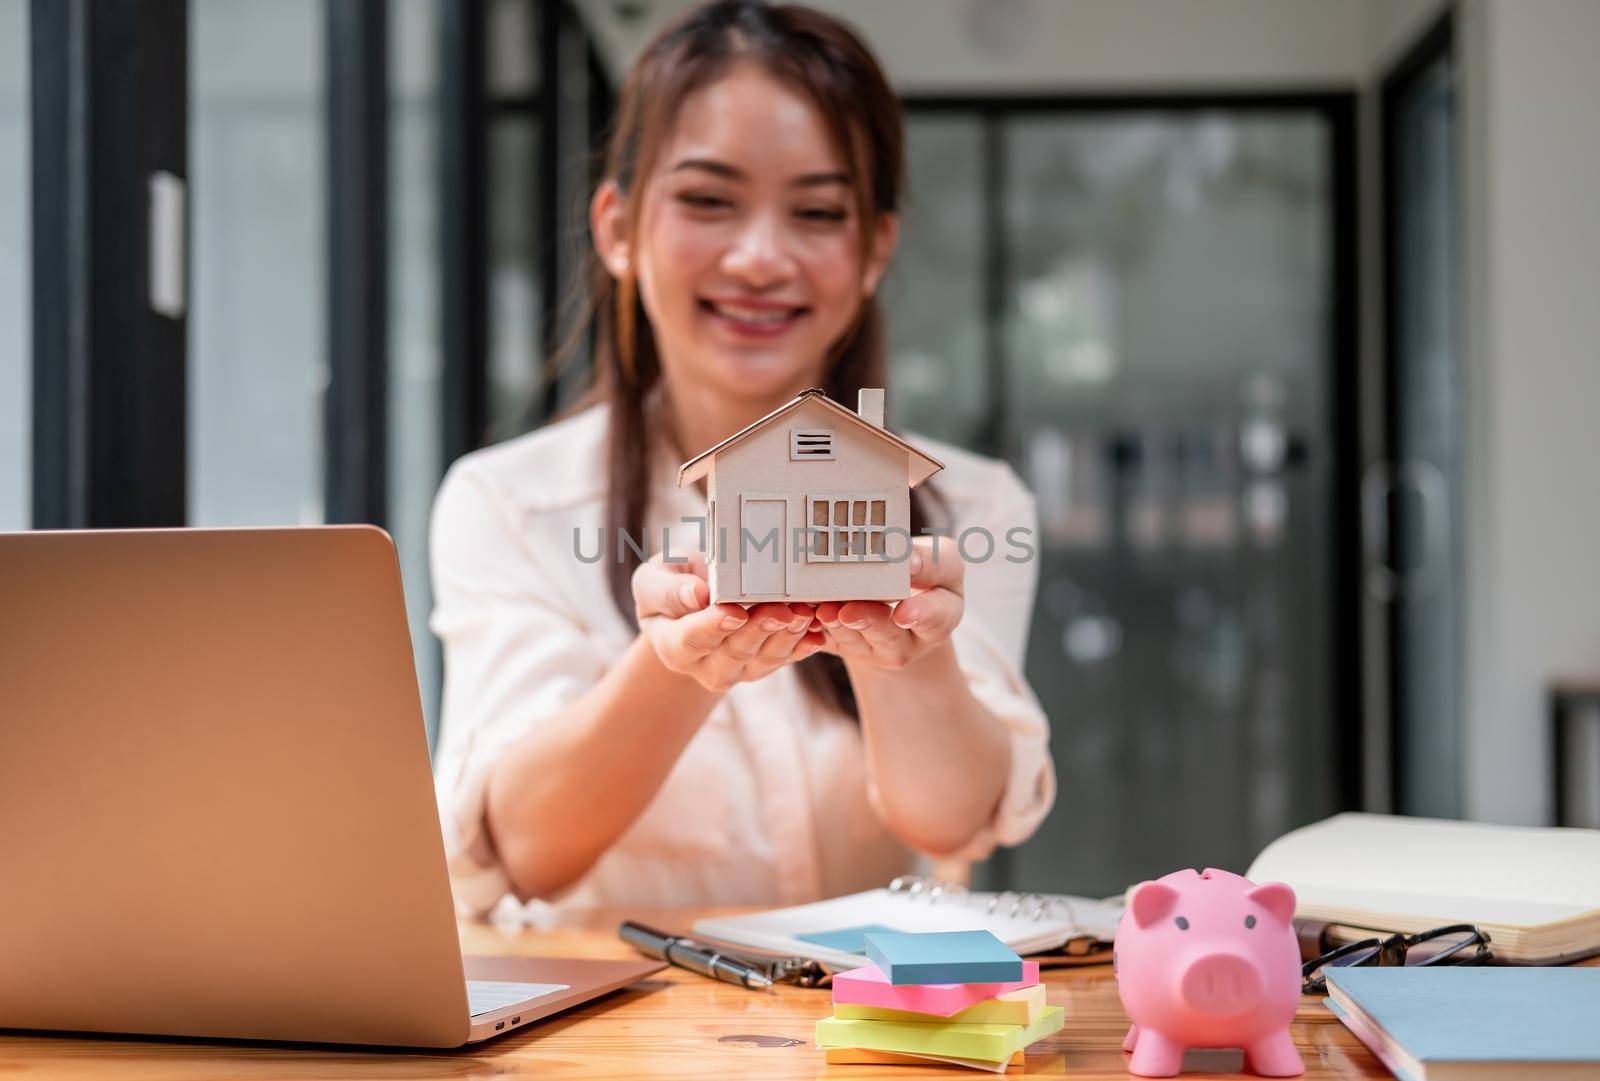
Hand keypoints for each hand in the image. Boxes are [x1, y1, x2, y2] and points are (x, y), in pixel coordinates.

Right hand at [632, 551, 824, 692]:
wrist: (691, 602)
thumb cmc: (671, 584)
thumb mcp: (654, 579)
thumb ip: (667, 590)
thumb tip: (695, 596)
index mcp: (671, 645)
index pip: (690, 640)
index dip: (713, 627)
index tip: (735, 612)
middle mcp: (703, 665)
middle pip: (734, 653)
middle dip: (761, 631)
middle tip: (783, 610)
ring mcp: (736, 669)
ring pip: (764, 659)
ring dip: (787, 638)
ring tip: (806, 614)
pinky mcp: (762, 664)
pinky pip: (784, 659)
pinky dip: (803, 646)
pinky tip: (818, 631)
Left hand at [814, 535, 963, 671]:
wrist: (901, 608)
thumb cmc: (926, 576)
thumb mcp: (941, 563)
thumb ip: (929, 560)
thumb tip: (908, 558)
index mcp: (941, 616)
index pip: (937, 617)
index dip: (921, 614)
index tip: (904, 612)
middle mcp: (909, 641)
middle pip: (889, 635)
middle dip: (868, 622)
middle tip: (849, 611)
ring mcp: (875, 650)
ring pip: (856, 641)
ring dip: (837, 625)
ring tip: (824, 610)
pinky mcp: (846, 648)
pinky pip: (829, 642)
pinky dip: (816, 628)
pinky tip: (806, 613)